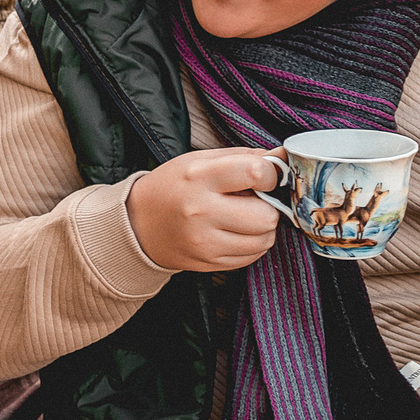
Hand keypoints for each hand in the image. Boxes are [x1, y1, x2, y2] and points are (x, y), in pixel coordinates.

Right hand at [126, 148, 284, 272]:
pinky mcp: (207, 262)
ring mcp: (204, 241)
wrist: (135, 224)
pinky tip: (234, 233)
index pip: (257, 173)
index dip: (272, 175)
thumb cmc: (171, 187)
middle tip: (251, 202)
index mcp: (198, 177)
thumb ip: (243, 157)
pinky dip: (251, 245)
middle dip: (267, 208)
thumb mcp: (198, 161)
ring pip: (264, 240)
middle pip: (267, 215)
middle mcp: (200, 211)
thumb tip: (284, 157)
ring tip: (242, 219)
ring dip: (262, 229)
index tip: (266, 177)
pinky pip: (251, 257)